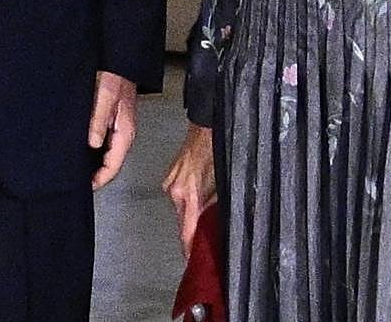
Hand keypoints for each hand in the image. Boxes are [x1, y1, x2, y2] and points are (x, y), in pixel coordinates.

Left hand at [88, 71, 137, 189]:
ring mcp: (119, 128)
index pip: (113, 166)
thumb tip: (93, 144)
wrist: (121, 61)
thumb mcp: (105, 97)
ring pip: (108, 154)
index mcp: (125, 132)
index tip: (86, 187)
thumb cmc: (116, 75)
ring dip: (95, 164)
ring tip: (78, 169)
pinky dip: (95, 151)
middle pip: (111, 164)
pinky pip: (106, 143)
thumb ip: (98, 120)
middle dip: (96, 175)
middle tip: (78, 182)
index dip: (99, 180)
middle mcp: (124, 133)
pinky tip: (83, 149)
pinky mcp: (114, 121)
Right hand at [162, 122, 215, 258]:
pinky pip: (177, 197)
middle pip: (182, 223)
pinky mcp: (169, 178)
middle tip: (204, 240)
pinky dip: (186, 200)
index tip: (193, 261)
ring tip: (204, 210)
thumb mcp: (221, 185)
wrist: (205, 128)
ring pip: (180, 210)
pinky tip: (196, 194)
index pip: (186, 233)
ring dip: (190, 214)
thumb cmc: (215, 151)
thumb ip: (214, 210)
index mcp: (188, 196)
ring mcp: (169, 184)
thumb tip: (214, 228)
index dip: (190, 250)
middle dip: (192, 232)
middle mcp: (174, 192)